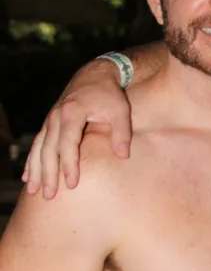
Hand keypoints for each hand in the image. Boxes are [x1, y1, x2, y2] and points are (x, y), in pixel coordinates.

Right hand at [23, 61, 131, 197]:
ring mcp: (50, 119)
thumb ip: (121, 132)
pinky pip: (37, 145)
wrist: (94, 75)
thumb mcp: (121, 110)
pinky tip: (28, 178)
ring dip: (36, 171)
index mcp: (72, 112)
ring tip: (35, 191)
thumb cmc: (110, 95)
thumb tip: (122, 155)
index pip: (68, 143)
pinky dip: (31, 162)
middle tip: (50, 195)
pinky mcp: (50, 123)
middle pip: (48, 149)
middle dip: (48, 174)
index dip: (69, 164)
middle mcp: (56, 116)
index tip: (71, 184)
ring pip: (39, 148)